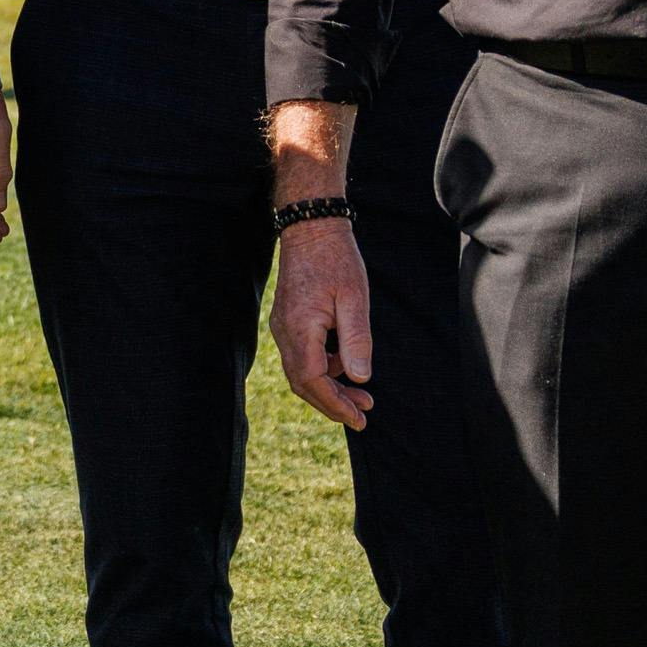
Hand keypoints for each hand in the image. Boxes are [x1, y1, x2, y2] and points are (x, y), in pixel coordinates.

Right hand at [270, 216, 376, 427]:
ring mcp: (283, 327)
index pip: (313, 380)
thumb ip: (356, 340)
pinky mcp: (287, 321)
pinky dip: (322, 369)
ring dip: (329, 387)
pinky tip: (344, 364)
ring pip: (301, 371)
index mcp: (300, 329)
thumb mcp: (355, 299)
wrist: (311, 228)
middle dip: (333, 403)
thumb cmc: (336, 260)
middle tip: (363, 414)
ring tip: (361, 393)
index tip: (359, 418)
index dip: (335, 404)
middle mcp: (284, 332)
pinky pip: (301, 356)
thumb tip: (360, 378)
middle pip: (303, 383)